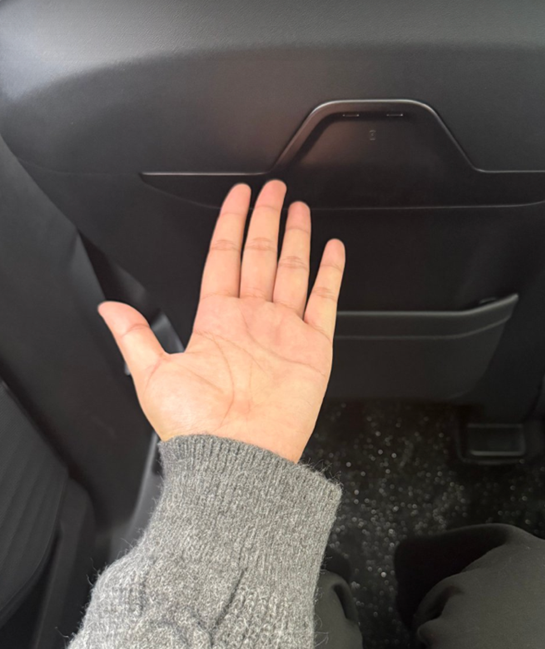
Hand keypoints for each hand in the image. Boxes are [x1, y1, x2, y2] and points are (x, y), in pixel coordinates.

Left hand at [98, 181, 344, 462]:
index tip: (236, 197)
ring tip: (299, 208)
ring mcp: (284, 331)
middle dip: (265, 220)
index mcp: (216, 322)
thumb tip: (109, 308)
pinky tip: (332, 249)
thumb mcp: (153, 375)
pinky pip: (325, 301)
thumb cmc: (197, 426)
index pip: (224, 258)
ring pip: (292, 270)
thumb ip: (135, 335)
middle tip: (273, 190)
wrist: (237, 458)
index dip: (230, 224)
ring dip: (296, 238)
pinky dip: (330, 274)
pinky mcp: (313, 347)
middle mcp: (252, 321)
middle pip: (260, 256)